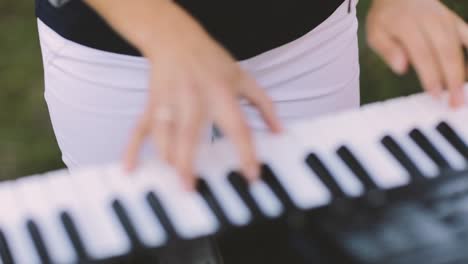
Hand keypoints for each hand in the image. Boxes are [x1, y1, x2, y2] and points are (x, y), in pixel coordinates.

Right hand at [122, 3, 281, 188]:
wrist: (176, 39)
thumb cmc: (212, 61)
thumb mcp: (244, 78)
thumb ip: (264, 105)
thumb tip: (279, 131)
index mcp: (221, 93)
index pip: (236, 126)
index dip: (246, 152)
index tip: (251, 175)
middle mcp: (194, 99)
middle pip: (189, 133)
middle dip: (188, 161)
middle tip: (190, 188)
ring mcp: (169, 102)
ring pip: (163, 133)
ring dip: (165, 157)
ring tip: (169, 180)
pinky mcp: (153, 104)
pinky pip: (140, 128)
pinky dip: (132, 148)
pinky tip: (130, 168)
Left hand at [366, 0, 467, 106]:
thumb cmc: (386, 19)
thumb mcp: (376, 33)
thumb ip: (387, 50)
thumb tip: (401, 68)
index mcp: (408, 25)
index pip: (423, 54)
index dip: (431, 75)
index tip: (435, 95)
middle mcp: (430, 21)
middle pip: (445, 52)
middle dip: (452, 79)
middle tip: (455, 102)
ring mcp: (445, 19)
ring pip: (458, 47)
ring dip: (462, 72)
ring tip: (462, 95)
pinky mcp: (454, 20)